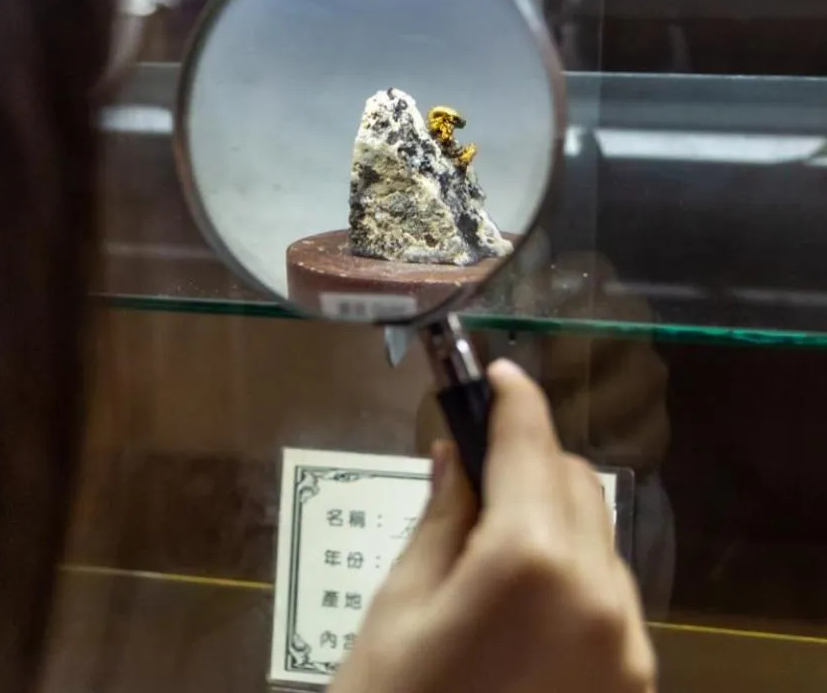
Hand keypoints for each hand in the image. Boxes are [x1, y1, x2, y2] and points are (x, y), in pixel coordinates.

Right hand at [331, 361, 655, 692]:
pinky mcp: (633, 685)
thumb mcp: (399, 605)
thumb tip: (456, 457)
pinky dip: (571, 574)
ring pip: (598, 542)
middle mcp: (598, 596)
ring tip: (489, 539)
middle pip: (575, 486)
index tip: (493, 371)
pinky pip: (607, 599)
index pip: (529, 448)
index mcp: (530, 563)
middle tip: (472, 459)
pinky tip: (520, 596)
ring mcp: (626, 647)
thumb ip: (441, 519)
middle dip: (528, 460)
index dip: (510, 400)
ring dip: (552, 517)